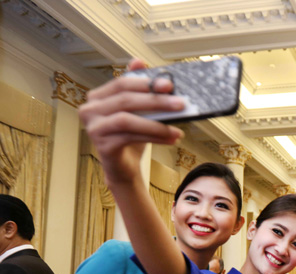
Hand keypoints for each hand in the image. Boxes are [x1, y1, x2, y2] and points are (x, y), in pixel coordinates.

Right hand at [78, 59, 184, 184]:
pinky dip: (154, 137)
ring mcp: (93, 128)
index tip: (170, 85)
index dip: (146, 83)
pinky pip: (130, 137)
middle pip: (125, 100)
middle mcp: (90, 110)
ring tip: (178, 127)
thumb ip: (137, 87)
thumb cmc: (131, 135)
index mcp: (98, 96)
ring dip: (157, 123)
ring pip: (127, 120)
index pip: (122, 83)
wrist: (124, 166)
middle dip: (156, 101)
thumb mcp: (137, 110)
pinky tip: (171, 138)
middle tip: (180, 104)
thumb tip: (139, 61)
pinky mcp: (102, 146)